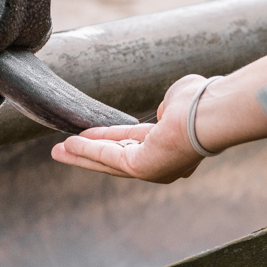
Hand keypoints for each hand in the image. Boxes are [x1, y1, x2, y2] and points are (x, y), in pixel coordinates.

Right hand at [51, 74, 212, 182]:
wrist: (208, 113)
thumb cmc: (199, 102)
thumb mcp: (178, 98)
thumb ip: (166, 106)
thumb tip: (162, 112)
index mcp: (172, 147)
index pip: (135, 142)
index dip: (111, 137)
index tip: (91, 135)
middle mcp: (162, 164)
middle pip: (117, 158)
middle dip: (89, 154)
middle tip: (66, 150)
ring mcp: (151, 169)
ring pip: (109, 161)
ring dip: (82, 155)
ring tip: (58, 151)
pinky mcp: (140, 168)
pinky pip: (108, 156)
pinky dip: (87, 151)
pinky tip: (69, 145)